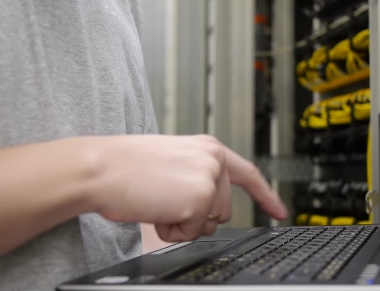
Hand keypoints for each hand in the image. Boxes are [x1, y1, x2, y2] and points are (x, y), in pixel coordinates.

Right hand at [91, 135, 286, 241]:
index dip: (266, 195)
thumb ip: (198, 175)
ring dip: (182, 223)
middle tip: (165, 200)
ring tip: (158, 201)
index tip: (279, 211)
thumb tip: (212, 205)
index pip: (248, 173)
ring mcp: (208, 178)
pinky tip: (155, 209)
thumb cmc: (125, 167)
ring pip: (208, 224)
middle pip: (224, 210)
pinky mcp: (198, 199)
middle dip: (196, 216)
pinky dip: (171, 231)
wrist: (100, 168)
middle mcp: (213, 159)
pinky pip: (191, 233)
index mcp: (207, 147)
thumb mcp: (172, 162)